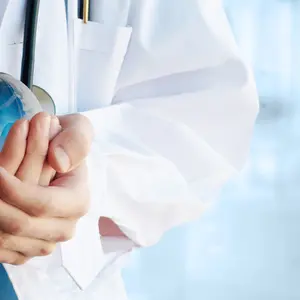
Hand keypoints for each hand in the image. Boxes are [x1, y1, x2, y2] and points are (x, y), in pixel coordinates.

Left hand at [0, 113, 92, 264]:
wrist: (57, 159)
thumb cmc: (65, 142)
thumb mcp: (79, 129)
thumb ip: (76, 140)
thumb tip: (59, 162)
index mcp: (79, 201)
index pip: (43, 203)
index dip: (14, 190)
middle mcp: (65, 226)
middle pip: (20, 224)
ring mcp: (45, 241)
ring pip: (5, 237)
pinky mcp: (27, 249)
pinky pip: (0, 246)